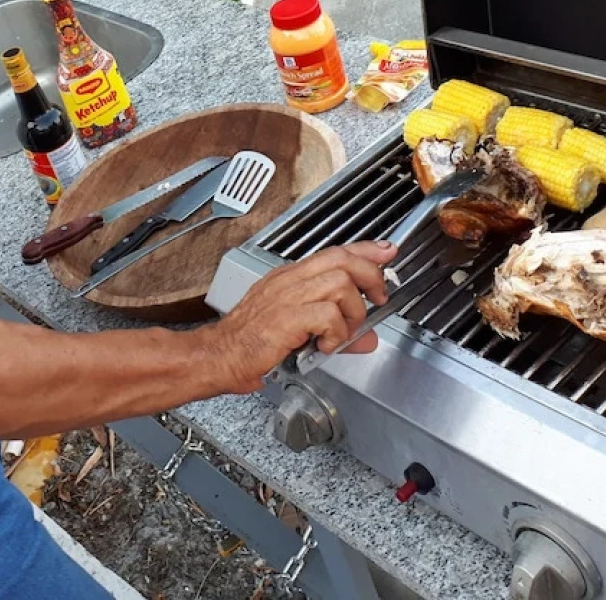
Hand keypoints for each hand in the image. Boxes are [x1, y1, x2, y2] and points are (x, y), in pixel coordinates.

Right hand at [203, 240, 397, 394]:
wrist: (218, 356)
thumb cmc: (249, 342)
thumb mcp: (299, 332)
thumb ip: (336, 330)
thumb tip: (365, 338)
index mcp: (290, 277)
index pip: (335, 252)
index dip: (366, 249)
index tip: (387, 251)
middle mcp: (289, 281)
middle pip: (342, 259)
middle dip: (370, 276)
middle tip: (376, 299)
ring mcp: (286, 296)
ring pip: (340, 283)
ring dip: (352, 313)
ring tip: (342, 333)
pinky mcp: (286, 317)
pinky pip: (327, 314)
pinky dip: (336, 333)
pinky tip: (325, 345)